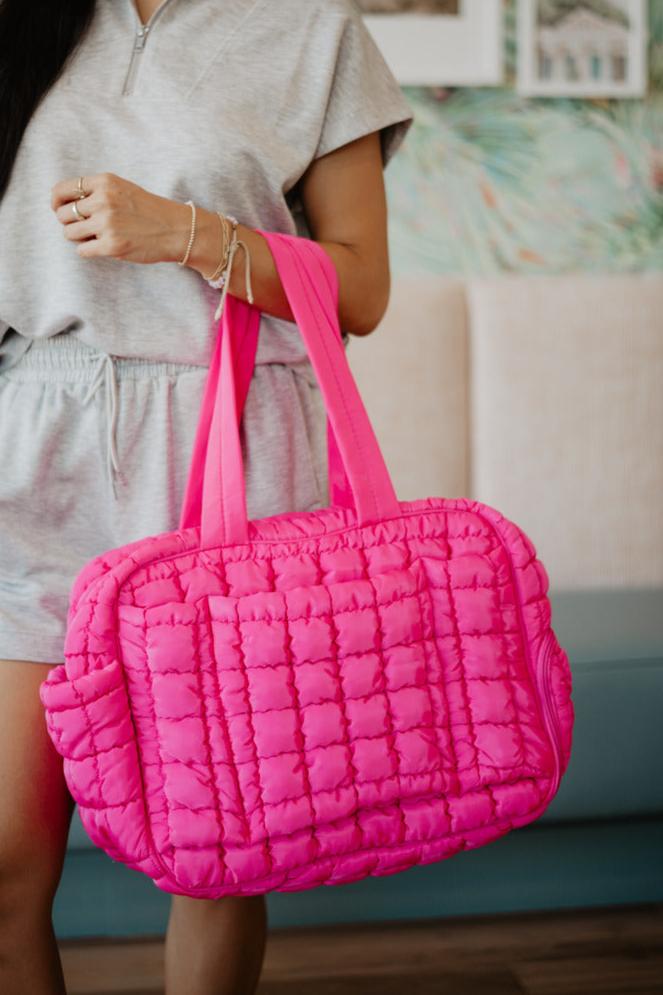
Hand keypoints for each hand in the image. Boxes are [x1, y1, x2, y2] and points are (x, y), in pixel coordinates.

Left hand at [51, 172, 188, 263]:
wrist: (176, 230)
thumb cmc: (149, 211)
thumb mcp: (122, 189)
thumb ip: (96, 192)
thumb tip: (62, 206)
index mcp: (104, 182)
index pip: (62, 190)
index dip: (56, 202)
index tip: (59, 210)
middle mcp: (103, 200)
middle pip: (63, 214)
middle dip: (70, 223)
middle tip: (85, 227)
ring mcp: (107, 224)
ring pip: (69, 233)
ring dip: (78, 238)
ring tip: (95, 237)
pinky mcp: (112, 246)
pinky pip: (82, 250)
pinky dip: (88, 250)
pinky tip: (103, 247)